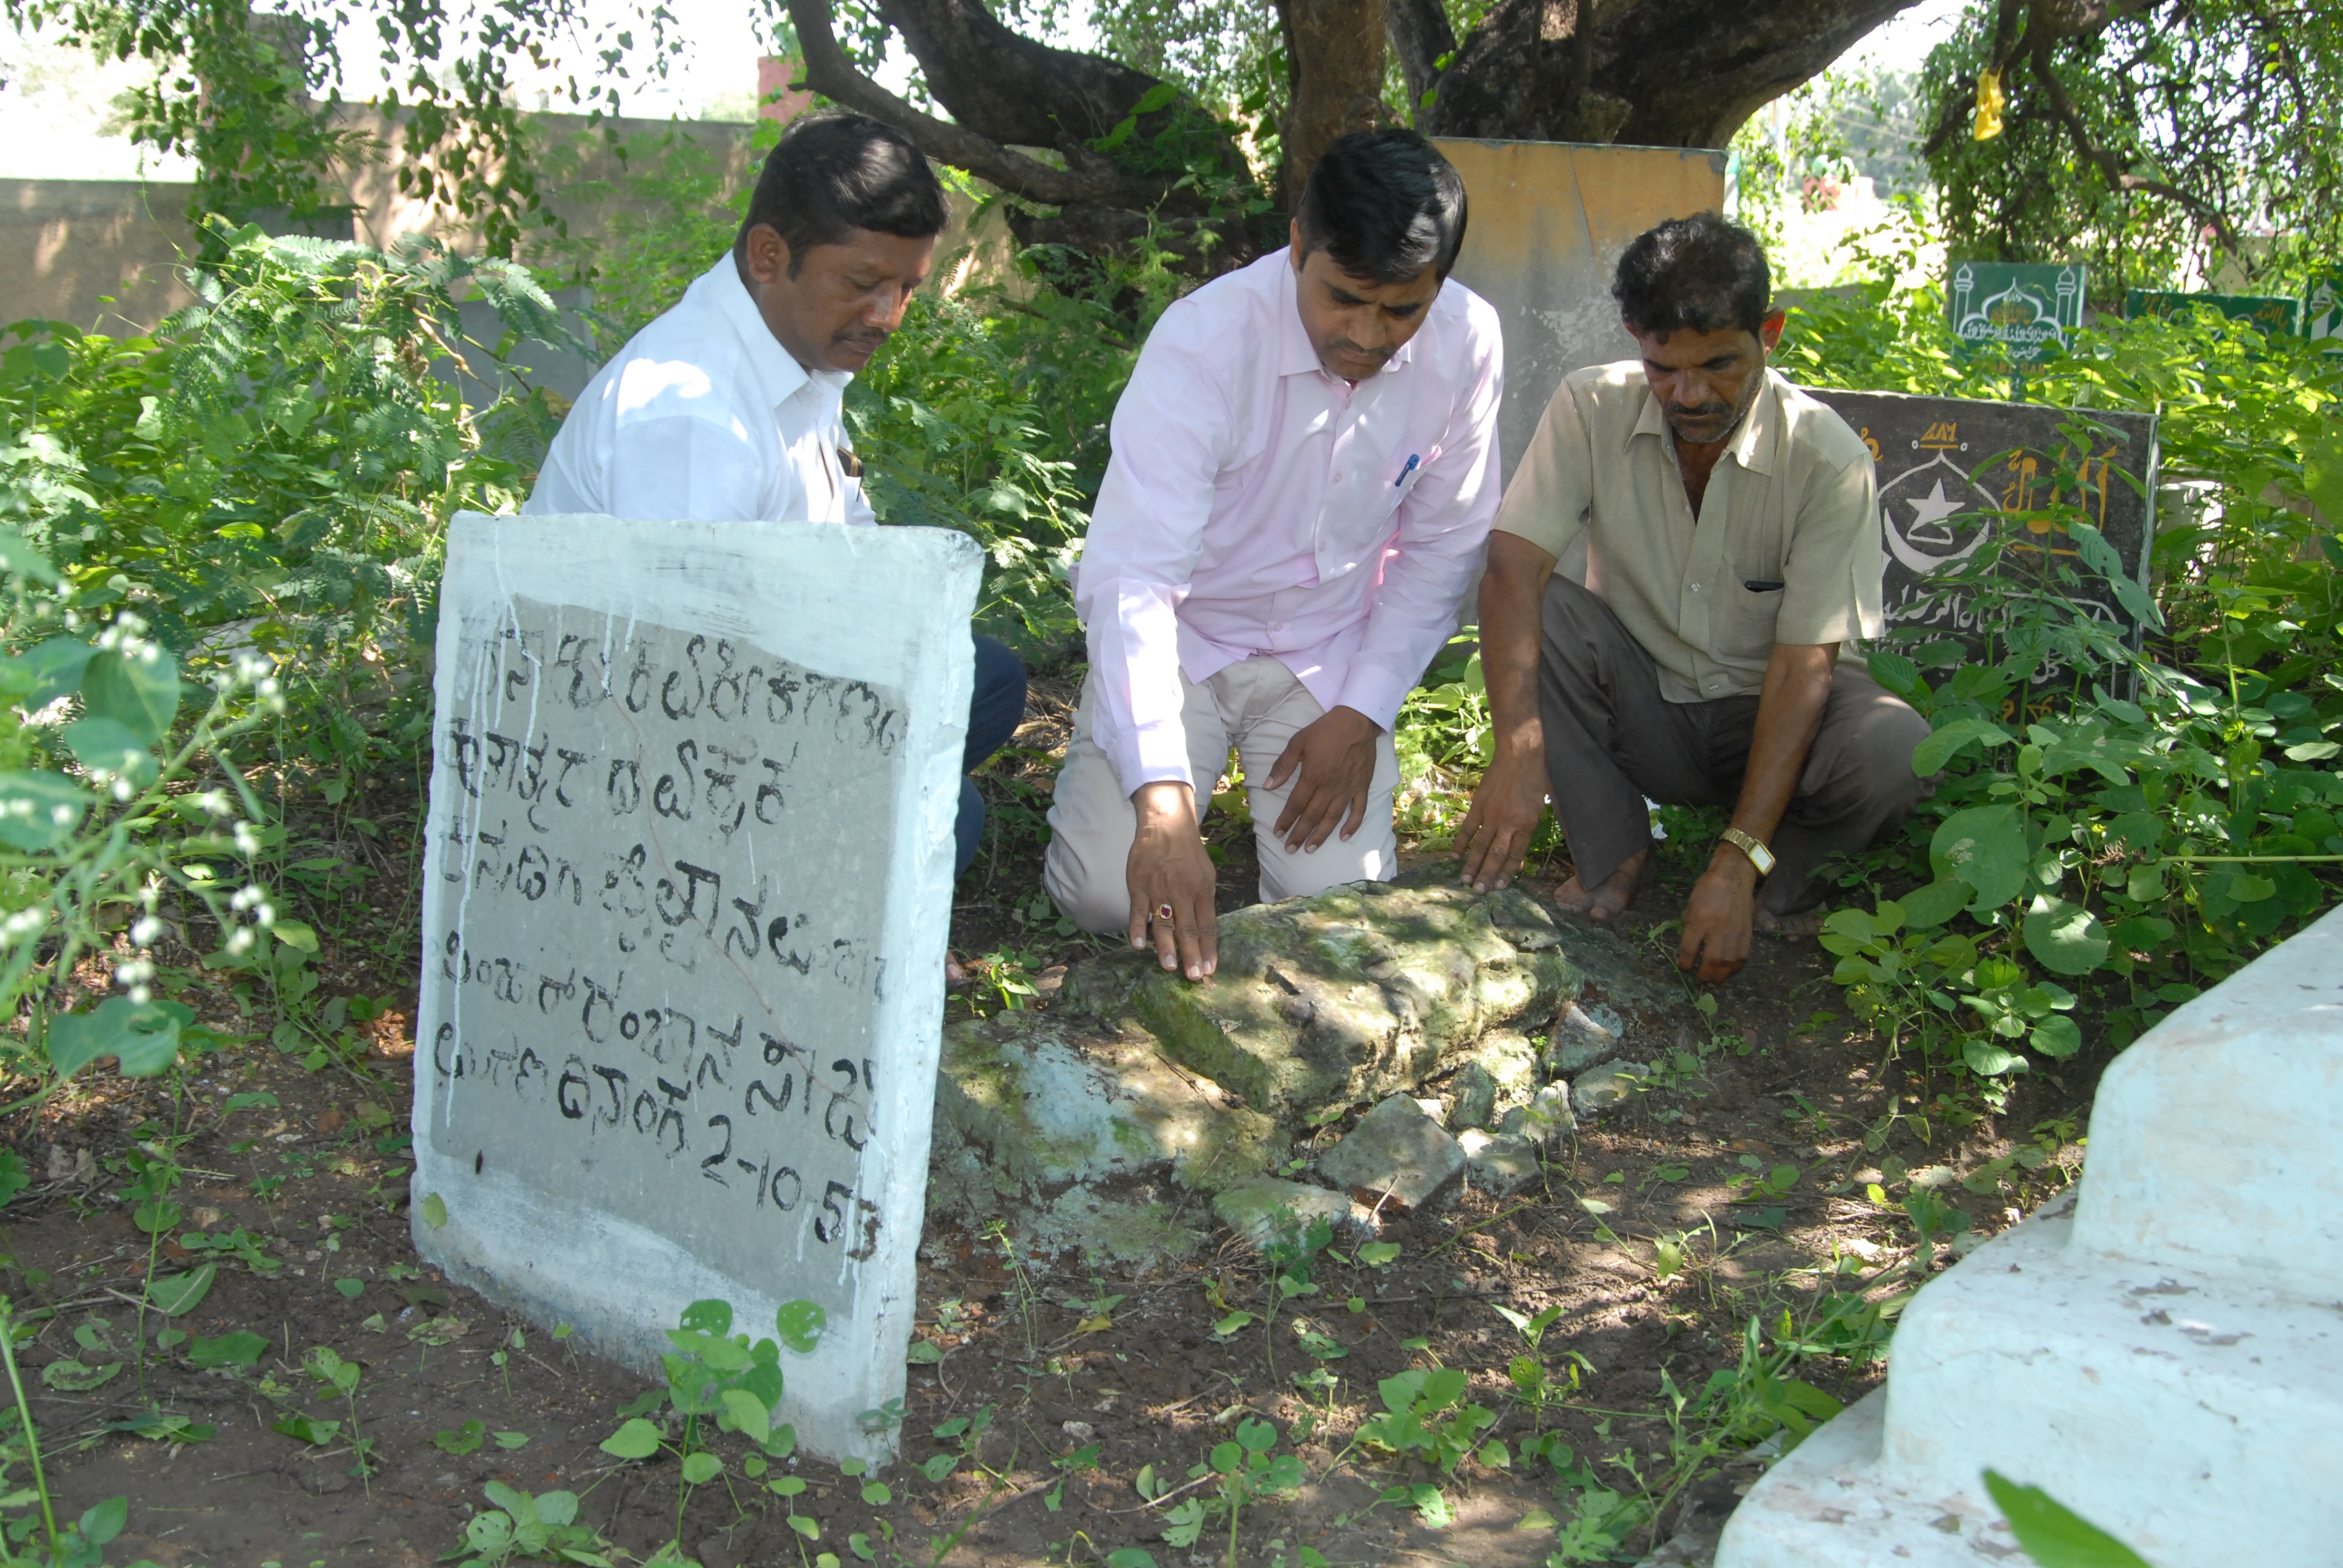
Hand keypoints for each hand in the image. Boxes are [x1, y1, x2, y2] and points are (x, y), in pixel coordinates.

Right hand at [1125, 781, 1218, 979]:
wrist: (1165, 825)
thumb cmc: (1189, 853)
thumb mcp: (1207, 875)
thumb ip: (1205, 902)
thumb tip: (1206, 931)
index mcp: (1202, 890)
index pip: (1207, 925)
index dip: (1209, 949)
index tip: (1210, 970)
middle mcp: (1182, 892)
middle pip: (1188, 929)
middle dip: (1191, 955)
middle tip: (1193, 977)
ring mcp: (1159, 889)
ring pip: (1163, 923)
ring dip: (1166, 947)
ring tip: (1169, 968)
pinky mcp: (1139, 886)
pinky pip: (1138, 911)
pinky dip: (1138, 928)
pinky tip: (1139, 946)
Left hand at [1265, 706, 1379, 853]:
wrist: (1357, 721)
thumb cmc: (1325, 730)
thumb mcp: (1298, 742)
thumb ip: (1283, 765)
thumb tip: (1268, 785)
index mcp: (1313, 777)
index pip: (1296, 804)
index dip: (1286, 820)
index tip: (1277, 833)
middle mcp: (1330, 788)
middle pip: (1312, 816)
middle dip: (1300, 834)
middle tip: (1290, 849)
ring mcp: (1347, 789)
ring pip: (1332, 818)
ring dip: (1321, 835)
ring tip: (1311, 849)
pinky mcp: (1362, 787)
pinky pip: (1358, 810)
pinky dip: (1352, 825)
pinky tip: (1344, 837)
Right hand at [1455, 748, 1548, 890]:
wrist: (1519, 755)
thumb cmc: (1535, 779)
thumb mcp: (1540, 806)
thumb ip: (1529, 827)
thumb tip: (1518, 845)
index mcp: (1526, 825)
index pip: (1515, 855)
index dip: (1507, 872)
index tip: (1500, 886)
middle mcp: (1508, 824)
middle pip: (1496, 856)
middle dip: (1487, 875)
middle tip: (1479, 892)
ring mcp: (1491, 815)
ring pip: (1480, 846)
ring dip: (1472, 865)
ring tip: (1466, 881)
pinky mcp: (1479, 806)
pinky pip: (1468, 828)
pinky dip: (1461, 843)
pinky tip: (1455, 856)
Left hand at [1677, 849, 1756, 982]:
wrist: (1734, 876)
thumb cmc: (1708, 888)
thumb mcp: (1691, 905)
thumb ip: (1690, 926)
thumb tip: (1690, 946)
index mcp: (1699, 921)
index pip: (1689, 949)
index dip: (1685, 963)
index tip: (1684, 968)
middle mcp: (1717, 930)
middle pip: (1711, 962)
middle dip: (1704, 975)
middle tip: (1700, 980)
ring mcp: (1734, 933)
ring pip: (1728, 963)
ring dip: (1720, 976)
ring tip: (1714, 982)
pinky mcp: (1747, 933)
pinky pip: (1742, 956)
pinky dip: (1736, 967)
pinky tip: (1730, 971)